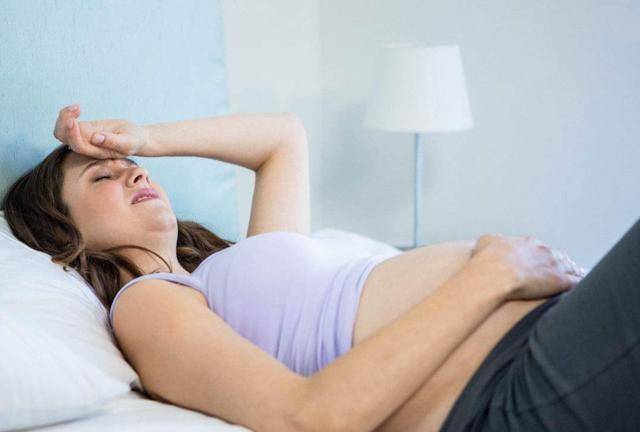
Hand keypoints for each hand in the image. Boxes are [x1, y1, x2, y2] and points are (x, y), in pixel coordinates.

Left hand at [52, 104, 153, 158]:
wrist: (135, 138)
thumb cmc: (134, 141)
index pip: (78, 145)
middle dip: (64, 123)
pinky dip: (68, 113)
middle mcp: (86, 146)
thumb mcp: (129, 142)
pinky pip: (68, 122)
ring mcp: (83, 137)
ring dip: (64, 116)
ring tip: (77, 107)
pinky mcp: (83, 128)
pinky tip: (78, 107)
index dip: (72, 134)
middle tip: (76, 110)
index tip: (73, 121)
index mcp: (96, 152)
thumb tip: (95, 138)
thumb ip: (114, 142)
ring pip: (62, 130)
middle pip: (63, 137)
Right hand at [469, 233, 583, 300]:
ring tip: (578, 279)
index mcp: (527, 243)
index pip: (540, 249)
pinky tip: (582, 291)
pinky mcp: (560, 280)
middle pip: (559, 257)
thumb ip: (491, 240)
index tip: (542, 264)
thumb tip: (490, 241)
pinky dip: (580, 283)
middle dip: (560, 264)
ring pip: (571, 267)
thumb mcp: (485, 242)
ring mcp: (554, 265)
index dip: (542, 257)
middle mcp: (544, 251)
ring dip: (574, 273)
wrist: (495, 274)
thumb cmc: (487, 260)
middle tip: (562, 273)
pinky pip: (577, 281)